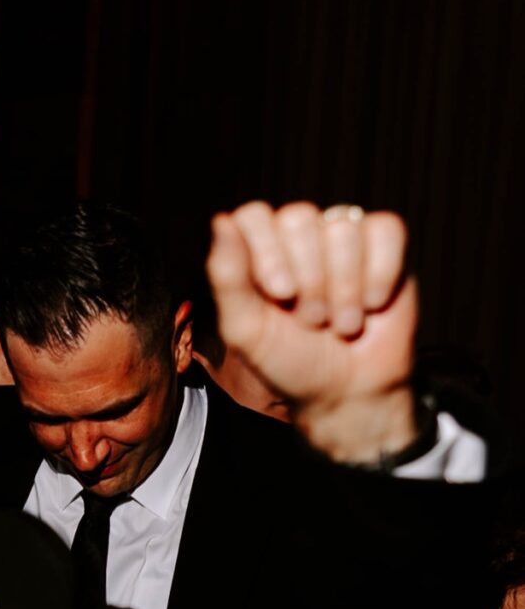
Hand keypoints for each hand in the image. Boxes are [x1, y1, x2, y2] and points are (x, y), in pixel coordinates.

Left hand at [207, 201, 419, 462]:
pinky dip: (380, 275)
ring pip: (343, 229)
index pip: (255, 216)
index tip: (280, 295)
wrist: (346, 392)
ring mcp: (343, 235)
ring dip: (344, 290)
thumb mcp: (246, 329)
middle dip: (308, 281)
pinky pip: (386, 230)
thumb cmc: (289, 361)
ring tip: (340, 322)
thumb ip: (227, 277)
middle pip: (299, 218)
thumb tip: (222, 221)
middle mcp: (299, 235)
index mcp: (258, 249)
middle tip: (311, 320)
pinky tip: (373, 304)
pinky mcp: (386, 244)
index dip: (268, 254)